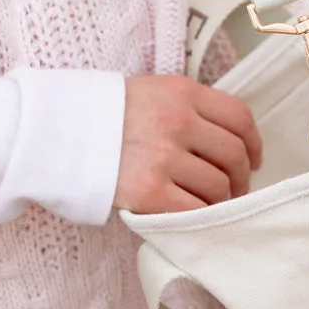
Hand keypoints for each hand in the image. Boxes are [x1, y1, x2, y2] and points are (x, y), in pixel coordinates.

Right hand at [115, 75, 261, 213]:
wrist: (53, 134)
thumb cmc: (104, 116)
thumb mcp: (151, 93)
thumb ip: (190, 109)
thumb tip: (231, 144)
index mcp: (183, 92)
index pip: (240, 117)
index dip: (254, 144)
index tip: (254, 161)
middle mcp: (178, 120)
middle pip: (235, 155)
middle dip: (240, 178)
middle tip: (232, 190)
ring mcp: (163, 156)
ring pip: (218, 187)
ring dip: (220, 201)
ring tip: (208, 204)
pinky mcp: (148, 191)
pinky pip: (195, 210)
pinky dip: (200, 217)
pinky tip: (192, 216)